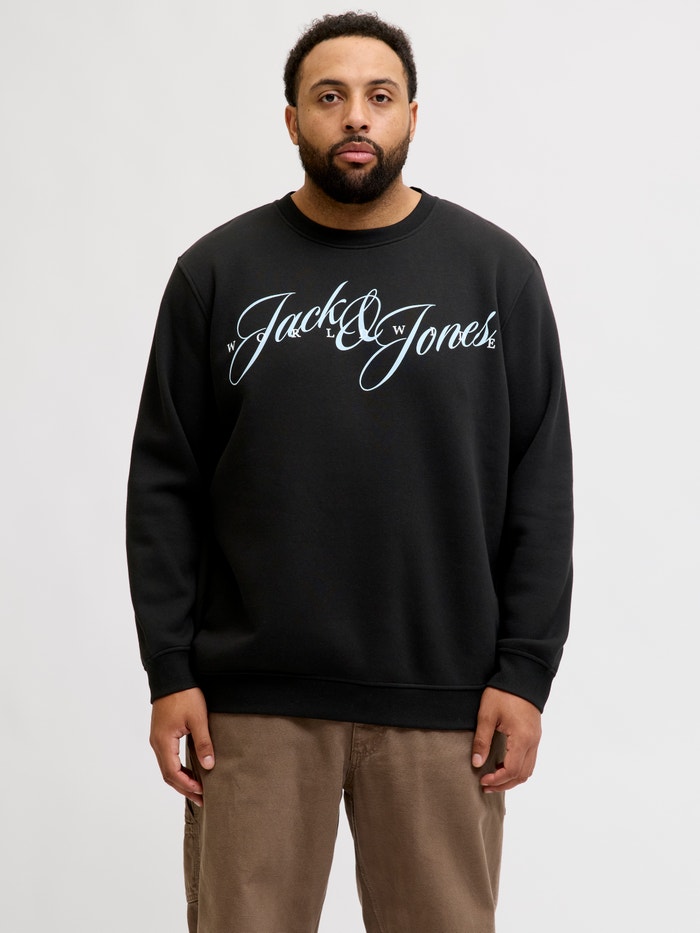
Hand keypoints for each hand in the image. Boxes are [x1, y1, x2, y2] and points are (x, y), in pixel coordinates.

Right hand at [149, 687, 214, 805]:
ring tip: (197, 789)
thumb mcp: (198, 718)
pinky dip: (177, 768)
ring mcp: (157, 738)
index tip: (202, 793)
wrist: (172, 675)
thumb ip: (203, 743)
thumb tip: (209, 765)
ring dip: (180, 779)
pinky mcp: (161, 733)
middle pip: (167, 774)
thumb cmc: (184, 694)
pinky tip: (190, 771)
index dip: (187, 785)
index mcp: (163, 741)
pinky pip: (167, 757)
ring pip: (166, 767)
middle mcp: (157, 743)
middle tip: (201, 798)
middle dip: (184, 787)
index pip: (172, 773)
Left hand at [471, 687, 541, 792]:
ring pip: (528, 769)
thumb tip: (476, 764)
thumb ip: (482, 740)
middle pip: (522, 774)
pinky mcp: (535, 735)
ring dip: (512, 778)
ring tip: (493, 778)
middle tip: (486, 785)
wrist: (522, 676)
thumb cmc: (503, 693)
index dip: (497, 780)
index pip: (511, 770)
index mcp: (522, 738)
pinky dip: (517, 768)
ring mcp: (536, 739)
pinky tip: (503, 765)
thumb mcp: (487, 714)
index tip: (482, 780)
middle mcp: (533, 742)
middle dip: (504, 784)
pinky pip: (530, 760)